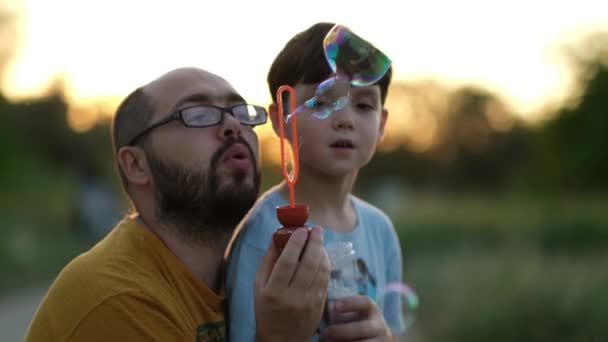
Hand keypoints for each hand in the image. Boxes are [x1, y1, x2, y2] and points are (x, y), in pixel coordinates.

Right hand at [254, 226, 329, 341]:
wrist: (281, 339)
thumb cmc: (266, 309)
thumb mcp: (259, 286)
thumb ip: (268, 260)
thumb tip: (276, 236)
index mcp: (274, 291)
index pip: (288, 262)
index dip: (295, 243)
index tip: (301, 229)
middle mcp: (293, 297)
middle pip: (308, 264)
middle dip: (314, 242)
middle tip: (316, 229)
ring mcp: (309, 302)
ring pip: (320, 271)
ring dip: (322, 251)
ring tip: (319, 239)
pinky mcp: (320, 305)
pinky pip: (325, 280)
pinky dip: (326, 264)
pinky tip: (322, 255)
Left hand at [323, 295, 390, 341]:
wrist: (376, 339)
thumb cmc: (356, 322)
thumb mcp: (352, 313)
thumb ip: (339, 310)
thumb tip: (317, 307)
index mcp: (372, 310)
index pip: (365, 302)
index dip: (351, 303)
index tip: (335, 306)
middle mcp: (379, 326)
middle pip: (363, 328)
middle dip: (343, 331)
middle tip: (326, 332)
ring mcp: (380, 341)